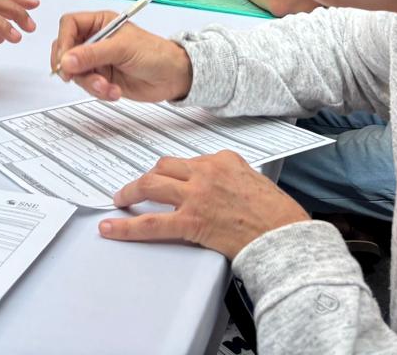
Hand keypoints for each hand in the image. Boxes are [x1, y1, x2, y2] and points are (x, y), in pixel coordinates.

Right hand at [51, 11, 191, 101]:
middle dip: (72, 67)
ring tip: (107, 87)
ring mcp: (97, 60)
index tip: (65, 59)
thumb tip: (66, 60)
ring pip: (75, 72)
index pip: (69, 25)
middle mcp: (95, 40)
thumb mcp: (122, 49)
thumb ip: (92, 54)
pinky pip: (87, 86)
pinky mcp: (102, 78)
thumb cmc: (155, 53)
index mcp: (100, 22)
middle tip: (76, 77)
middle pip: (66, 50)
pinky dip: (98, 91)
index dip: (63, 40)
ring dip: (89, 83)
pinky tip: (114, 91)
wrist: (173, 77)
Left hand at [100, 152, 309, 258]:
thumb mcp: (253, 180)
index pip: (187, 160)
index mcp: (222, 160)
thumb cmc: (276, 215)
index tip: (165, 178)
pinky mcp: (190, 221)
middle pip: (163, 167)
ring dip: (130, 192)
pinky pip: (150, 222)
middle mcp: (205, 172)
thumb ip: (229, 177)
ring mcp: (196, 195)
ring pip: (150, 185)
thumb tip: (215, 184)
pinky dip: (126, 227)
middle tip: (136, 188)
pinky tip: (111, 229)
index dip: (172, 172)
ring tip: (119, 201)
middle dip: (146, 177)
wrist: (284, 236)